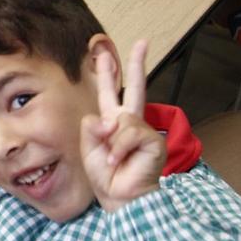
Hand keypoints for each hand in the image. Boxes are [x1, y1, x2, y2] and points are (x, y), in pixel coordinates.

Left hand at [80, 40, 164, 212]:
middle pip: (135, 87)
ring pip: (122, 119)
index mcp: (111, 121)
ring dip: (112, 140)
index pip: (109, 92)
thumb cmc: (104, 173)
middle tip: (143, 42)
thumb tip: (109, 118)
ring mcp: (142, 131)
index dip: (107, 73)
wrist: (118, 197)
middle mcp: (128, 122)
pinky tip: (120, 160)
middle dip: (137, 63)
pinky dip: (120, 147)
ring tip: (113, 158)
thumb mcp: (88, 145)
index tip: (103, 53)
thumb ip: (92, 125)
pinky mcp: (152, 141)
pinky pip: (130, 132)